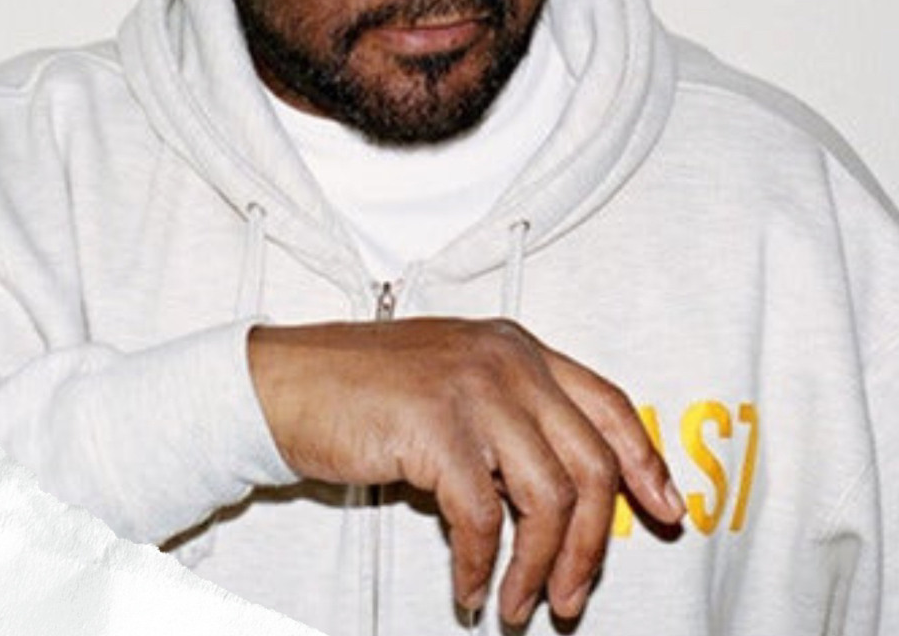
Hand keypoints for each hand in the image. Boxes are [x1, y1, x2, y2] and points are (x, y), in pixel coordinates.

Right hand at [248, 317, 683, 625]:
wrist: (284, 381)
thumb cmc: (364, 388)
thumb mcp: (453, 381)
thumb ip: (510, 416)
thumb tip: (565, 492)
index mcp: (515, 346)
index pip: (608, 403)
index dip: (646, 462)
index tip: (666, 510)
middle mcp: (504, 359)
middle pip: (591, 462)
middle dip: (594, 546)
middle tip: (573, 597)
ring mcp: (470, 387)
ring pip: (549, 497)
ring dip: (540, 567)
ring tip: (521, 604)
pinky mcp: (434, 425)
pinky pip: (483, 518)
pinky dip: (481, 566)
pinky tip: (467, 585)